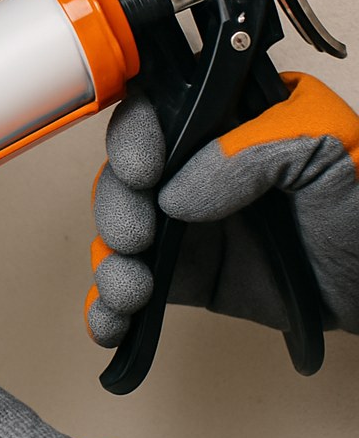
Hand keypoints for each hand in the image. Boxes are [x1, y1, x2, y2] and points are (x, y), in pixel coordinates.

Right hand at [86, 72, 358, 346]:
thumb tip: (177, 194)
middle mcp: (195, 173)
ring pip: (117, 235)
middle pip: (122, 179)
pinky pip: (131, 289)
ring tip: (130, 291)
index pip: (156, 114)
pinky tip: (111, 323)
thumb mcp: (329, 145)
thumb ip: (255, 148)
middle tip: (136, 238)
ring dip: (109, 263)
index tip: (144, 172)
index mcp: (225, 126)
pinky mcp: (187, 279)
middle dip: (117, 209)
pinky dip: (108, 309)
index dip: (134, 139)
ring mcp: (186, 228)